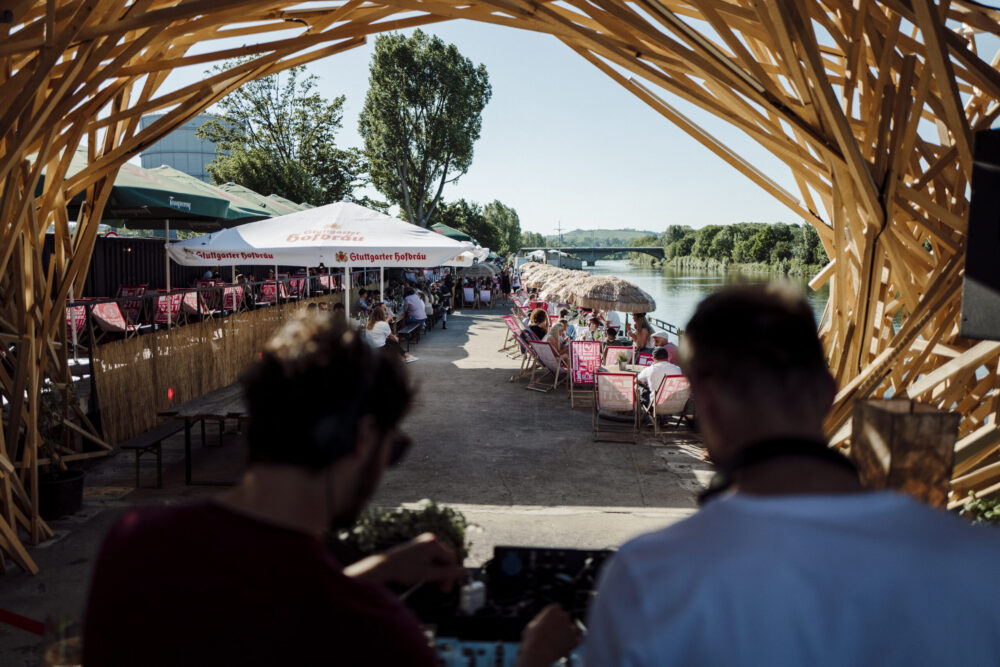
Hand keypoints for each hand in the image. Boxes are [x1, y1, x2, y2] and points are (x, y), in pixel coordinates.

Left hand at [345, 533, 464, 591]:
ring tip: (434, 584)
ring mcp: (424, 542)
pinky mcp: (419, 547)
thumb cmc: (404, 570)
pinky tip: (427, 577)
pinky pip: (432, 558)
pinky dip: (432, 568)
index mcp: (433, 543)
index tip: (446, 588)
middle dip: (444, 574)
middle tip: (442, 589)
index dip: (451, 575)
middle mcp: (430, 539)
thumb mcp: (427, 574)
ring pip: (439, 559)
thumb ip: (446, 573)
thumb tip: (462, 572)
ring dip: (438, 572)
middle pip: (445, 558)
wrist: (384, 566)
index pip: (450, 559)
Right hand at [516, 604, 582, 666]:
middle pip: (565, 617)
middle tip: (554, 632)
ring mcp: (571, 628)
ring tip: (558, 641)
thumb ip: (542, 621)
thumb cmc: (532, 639)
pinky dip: (572, 643)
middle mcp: (564, 616)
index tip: (550, 620)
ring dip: (567, 633)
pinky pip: (576, 640)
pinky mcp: (575, 640)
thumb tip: (544, 623)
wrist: (539, 653)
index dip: (553, 615)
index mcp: (554, 609)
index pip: (557, 608)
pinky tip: (564, 646)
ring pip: (572, 628)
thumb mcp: (532, 625)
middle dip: (561, 623)